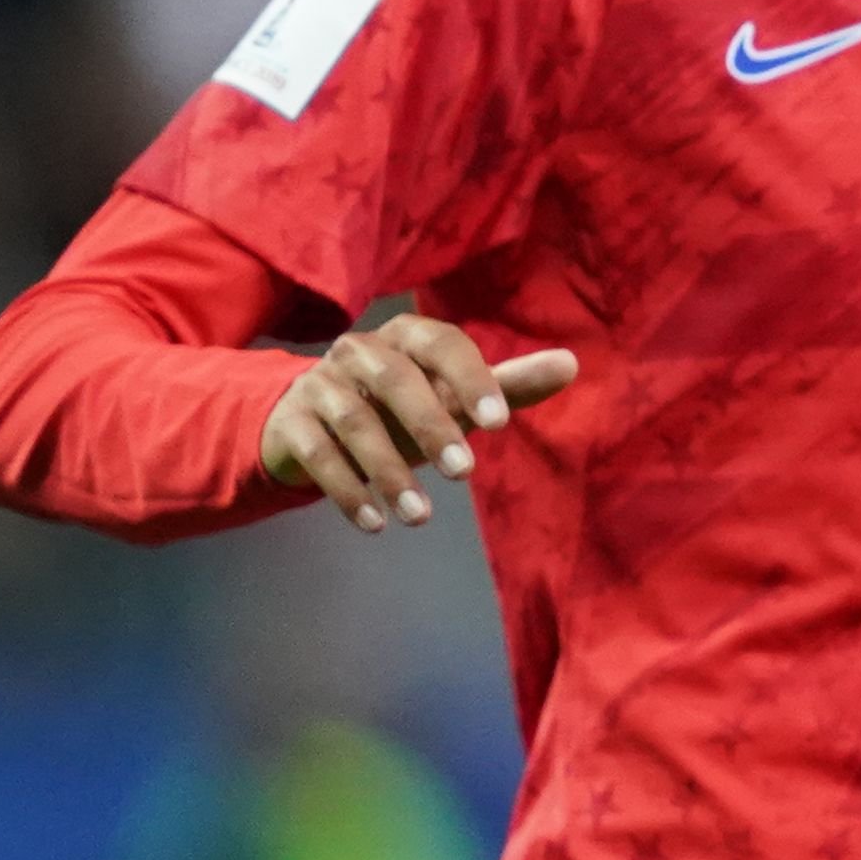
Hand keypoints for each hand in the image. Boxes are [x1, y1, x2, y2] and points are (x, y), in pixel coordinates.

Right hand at [260, 313, 578, 532]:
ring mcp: (317, 384)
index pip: (444, 343)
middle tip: (464, 475)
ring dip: (389, 472)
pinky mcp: (289, 423)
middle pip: (396, 380)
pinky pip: (317, 453)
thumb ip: (507, 385)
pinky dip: (347, 490)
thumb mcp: (451, 399)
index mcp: (406, 336)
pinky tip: (375, 523)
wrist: (309, 425)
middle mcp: (358, 350)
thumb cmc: (400, 409)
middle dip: (431, 426)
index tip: (501, 424)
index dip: (472, 379)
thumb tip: (571, 364)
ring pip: (354, 421)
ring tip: (420, 518)